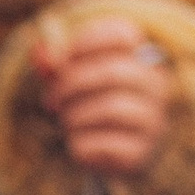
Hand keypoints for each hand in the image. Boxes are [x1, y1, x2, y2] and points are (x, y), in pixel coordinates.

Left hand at [32, 12, 171, 180]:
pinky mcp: (142, 152)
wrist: (109, 160)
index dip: (85, 43)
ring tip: (65, 123)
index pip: (122, 34)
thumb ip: (55, 66)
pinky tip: (76, 145)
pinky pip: (106, 144)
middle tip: (50, 101)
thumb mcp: (70, 83)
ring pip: (112, 108)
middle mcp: (157, 85)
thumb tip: (38, 50)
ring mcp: (154, 119)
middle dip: (71, 85)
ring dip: (75, 116)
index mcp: (141, 57)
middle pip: (113, 72)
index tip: (60, 63)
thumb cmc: (89, 109)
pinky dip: (81, 144)